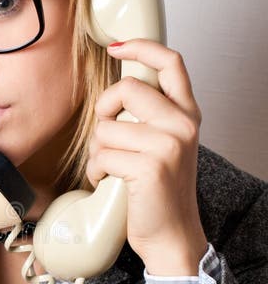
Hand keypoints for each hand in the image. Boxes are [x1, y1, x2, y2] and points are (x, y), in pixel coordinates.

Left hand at [86, 39, 207, 274]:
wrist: (173, 235)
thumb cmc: (161, 191)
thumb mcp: (164, 144)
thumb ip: (150, 115)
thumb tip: (118, 86)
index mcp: (187, 114)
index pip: (171, 63)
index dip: (141, 48)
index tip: (117, 47)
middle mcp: (183, 125)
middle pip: (126, 89)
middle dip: (103, 111)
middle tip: (107, 135)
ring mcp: (168, 145)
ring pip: (106, 127)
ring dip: (97, 151)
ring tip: (111, 168)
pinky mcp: (150, 167)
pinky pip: (103, 155)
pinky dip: (96, 171)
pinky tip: (108, 182)